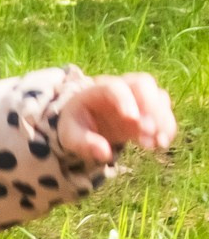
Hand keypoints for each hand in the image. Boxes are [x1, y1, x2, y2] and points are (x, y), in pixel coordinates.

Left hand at [56, 72, 176, 164]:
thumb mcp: (71, 136)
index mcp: (97, 90)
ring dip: (162, 119)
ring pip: (159, 97)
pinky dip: (167, 128)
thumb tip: (105, 154)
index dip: (125, 100)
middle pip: (144, 84)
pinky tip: (161, 144)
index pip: (114, 87)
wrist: (86, 124)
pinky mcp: (149, 111)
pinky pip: (164, 113)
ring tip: (159, 142)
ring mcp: (138, 97)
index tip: (132, 119)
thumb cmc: (76, 126)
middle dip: (150, 106)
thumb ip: (85, 144)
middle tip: (149, 130)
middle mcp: (122, 88)